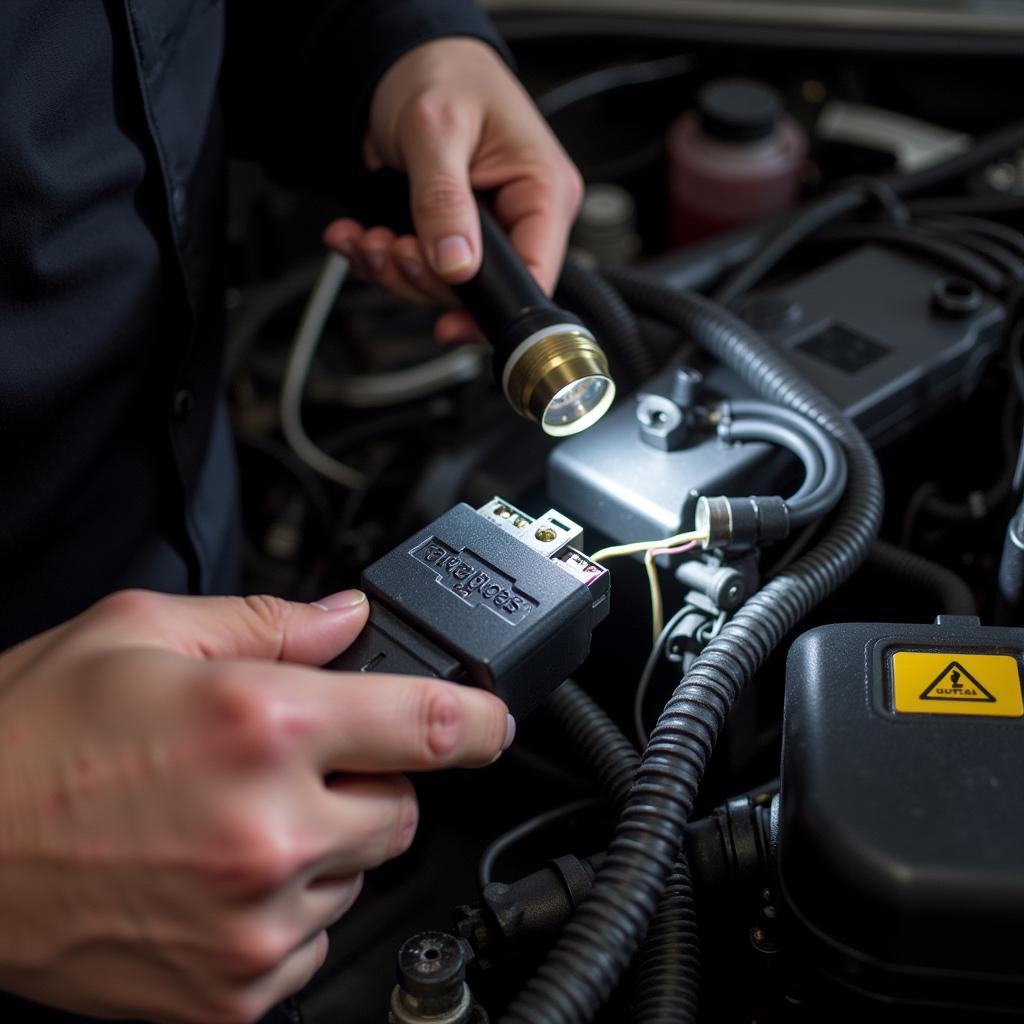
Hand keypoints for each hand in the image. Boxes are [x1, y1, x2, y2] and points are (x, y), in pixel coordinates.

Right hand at [0, 589, 510, 1023]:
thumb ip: (267, 622)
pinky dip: (287, 906)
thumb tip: (346, 620)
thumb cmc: (24, 742)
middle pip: (404, 807)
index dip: (480, 720)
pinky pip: (312, 942)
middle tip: (297, 762)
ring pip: (360, 875)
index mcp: (263, 724)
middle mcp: (272, 830)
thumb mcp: (141, 634)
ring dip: (324, 843)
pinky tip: (217, 874)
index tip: (491, 723)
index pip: (434, 725)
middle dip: (372, 779)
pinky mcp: (230, 992)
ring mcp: (254, 922)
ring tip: (233, 816)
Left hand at [323, 36, 582, 343]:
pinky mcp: (452, 237)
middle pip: (480, 292)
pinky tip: (360, 237)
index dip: (491, 310)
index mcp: (543, 193)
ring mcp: (486, 231)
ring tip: (367, 239)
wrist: (407, 60)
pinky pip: (420, 271)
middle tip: (389, 248)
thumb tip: (455, 265)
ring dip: (395, 273)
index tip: (447, 323)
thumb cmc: (441, 73)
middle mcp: (520, 218)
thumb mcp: (437, 129)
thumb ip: (443, 200)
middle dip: (423, 280)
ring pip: (443, 289)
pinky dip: (381, 261)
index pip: (533, 276)